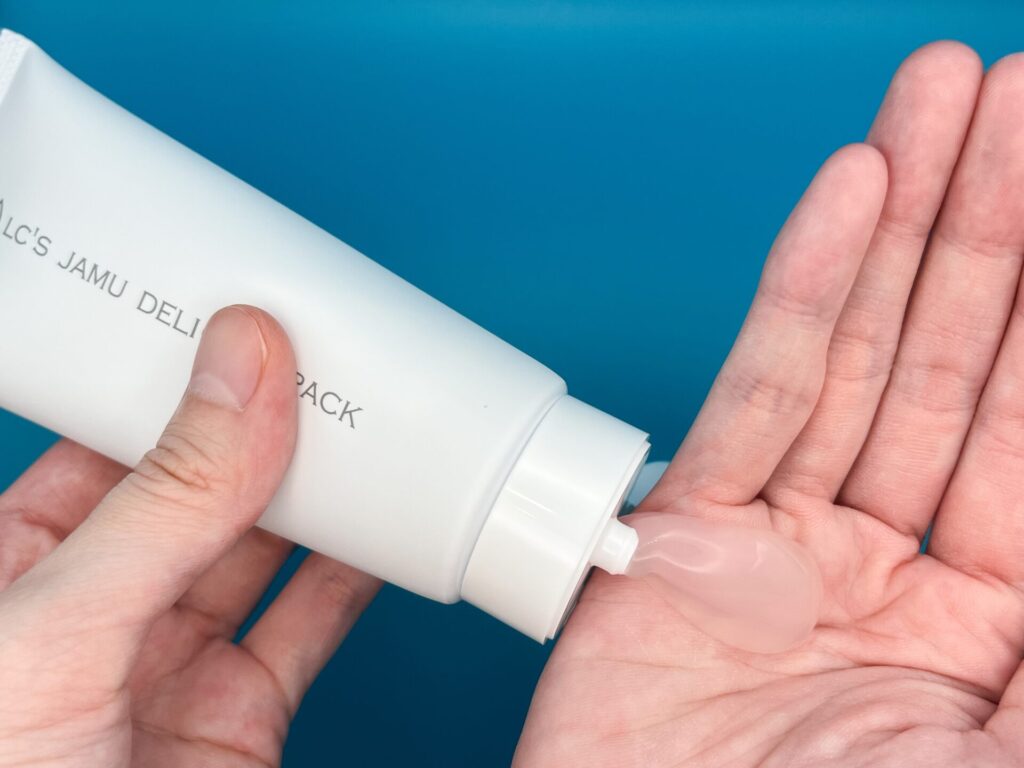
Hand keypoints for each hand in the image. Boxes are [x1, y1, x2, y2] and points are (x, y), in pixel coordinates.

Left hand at [0, 306, 378, 766]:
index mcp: (9, 578)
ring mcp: (170, 669)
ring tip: (366, 430)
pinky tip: (385, 528)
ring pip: (262, 554)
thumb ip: (160, 503)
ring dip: (318, 495)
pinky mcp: (240, 720)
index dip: (172, 384)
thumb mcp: (52, 635)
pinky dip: (355, 577)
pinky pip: (309, 628)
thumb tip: (239, 370)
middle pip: (196, 493)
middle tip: (323, 365)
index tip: (238, 327)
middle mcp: (92, 617)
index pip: (102, 447)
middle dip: (261, 432)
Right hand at [516, 43, 1023, 766]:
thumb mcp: (1011, 758)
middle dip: (988, 225)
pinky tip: (844, 202)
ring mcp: (782, 548)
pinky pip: (753, 403)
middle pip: (953, 366)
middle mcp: (888, 571)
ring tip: (933, 107)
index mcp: (988, 627)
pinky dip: (796, 297)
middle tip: (1009, 97)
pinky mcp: (683, 540)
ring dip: (898, 226)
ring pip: (854, 358)